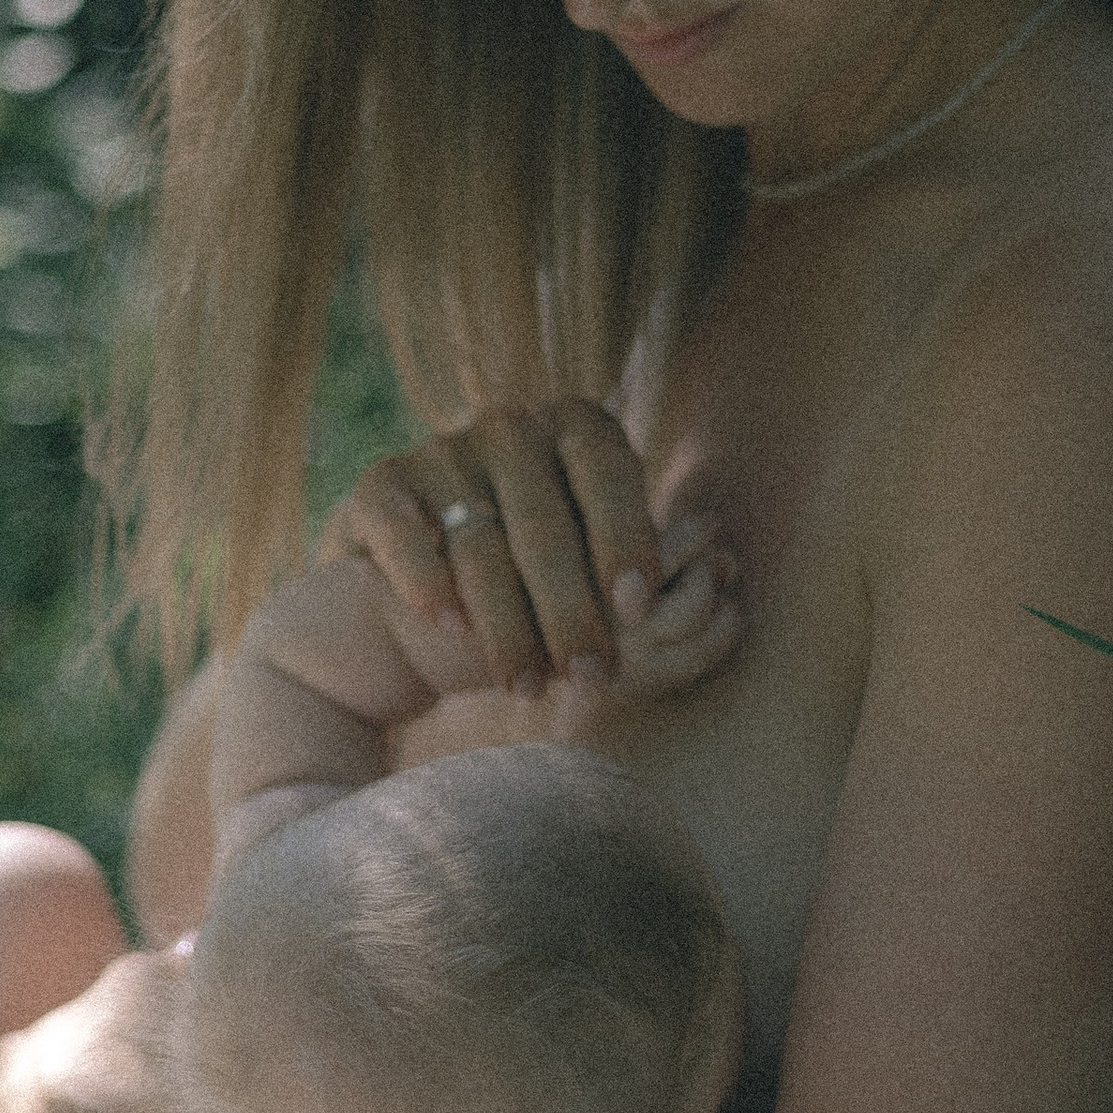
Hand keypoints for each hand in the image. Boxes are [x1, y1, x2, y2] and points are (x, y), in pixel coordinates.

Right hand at [319, 398, 736, 693]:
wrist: (420, 575)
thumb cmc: (535, 568)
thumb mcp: (594, 555)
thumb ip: (649, 560)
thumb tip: (731, 567)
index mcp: (575, 428)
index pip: (607, 469)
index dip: (623, 535)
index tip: (635, 606)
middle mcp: (510, 426)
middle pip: (543, 520)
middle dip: (570, 608)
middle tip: (589, 676)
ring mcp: (442, 450)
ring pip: (478, 539)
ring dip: (505, 622)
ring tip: (525, 686)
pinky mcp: (380, 483)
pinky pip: (404, 529)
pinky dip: (427, 579)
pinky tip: (449, 626)